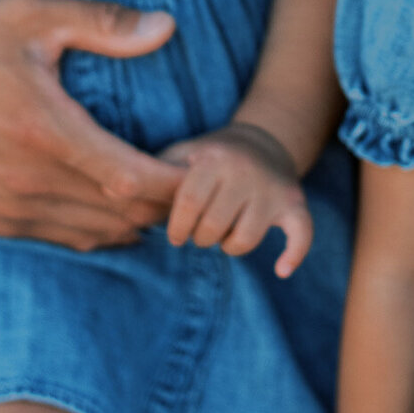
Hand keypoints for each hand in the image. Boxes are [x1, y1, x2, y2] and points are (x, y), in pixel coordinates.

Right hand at [0, 0, 186, 249]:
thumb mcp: (36, 13)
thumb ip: (104, 22)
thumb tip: (167, 26)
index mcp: (41, 131)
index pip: (129, 179)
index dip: (176, 183)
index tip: (207, 168)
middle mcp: (24, 180)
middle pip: (120, 214)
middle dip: (167, 202)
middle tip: (201, 179)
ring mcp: (7, 205)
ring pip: (95, 233)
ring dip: (136, 220)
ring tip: (170, 192)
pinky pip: (63, 237)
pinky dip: (101, 228)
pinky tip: (122, 208)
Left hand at [161, 122, 313, 276]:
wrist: (262, 142)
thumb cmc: (208, 158)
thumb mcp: (180, 157)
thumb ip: (151, 178)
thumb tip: (112, 195)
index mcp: (214, 159)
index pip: (189, 203)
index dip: (177, 227)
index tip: (175, 236)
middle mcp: (246, 171)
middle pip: (214, 228)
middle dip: (202, 237)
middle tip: (202, 230)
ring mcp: (272, 189)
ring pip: (245, 240)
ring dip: (230, 246)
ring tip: (225, 234)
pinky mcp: (295, 203)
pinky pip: (301, 234)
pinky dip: (294, 254)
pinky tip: (281, 270)